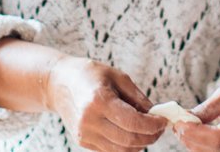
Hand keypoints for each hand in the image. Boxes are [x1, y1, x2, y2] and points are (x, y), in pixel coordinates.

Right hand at [46, 57, 167, 150]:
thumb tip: (156, 114)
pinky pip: (110, 150)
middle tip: (159, 128)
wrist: (57, 83)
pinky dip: (126, 146)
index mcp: (99, 100)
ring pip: (121, 150)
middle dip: (150, 137)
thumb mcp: (117, 76)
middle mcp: (90, 120)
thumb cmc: (89, 75)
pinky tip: (131, 133)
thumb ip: (137, 97)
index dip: (153, 125)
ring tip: (147, 131)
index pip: (133, 122)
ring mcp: (84, 133)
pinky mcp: (82, 141)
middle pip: (129, 140)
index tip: (163, 120)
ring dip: (139, 144)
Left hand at [175, 70, 219, 151]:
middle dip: (192, 141)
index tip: (179, 123)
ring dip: (195, 147)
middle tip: (178, 126)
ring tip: (185, 130)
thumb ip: (205, 109)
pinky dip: (203, 149)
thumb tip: (182, 119)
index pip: (218, 138)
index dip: (195, 133)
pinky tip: (195, 138)